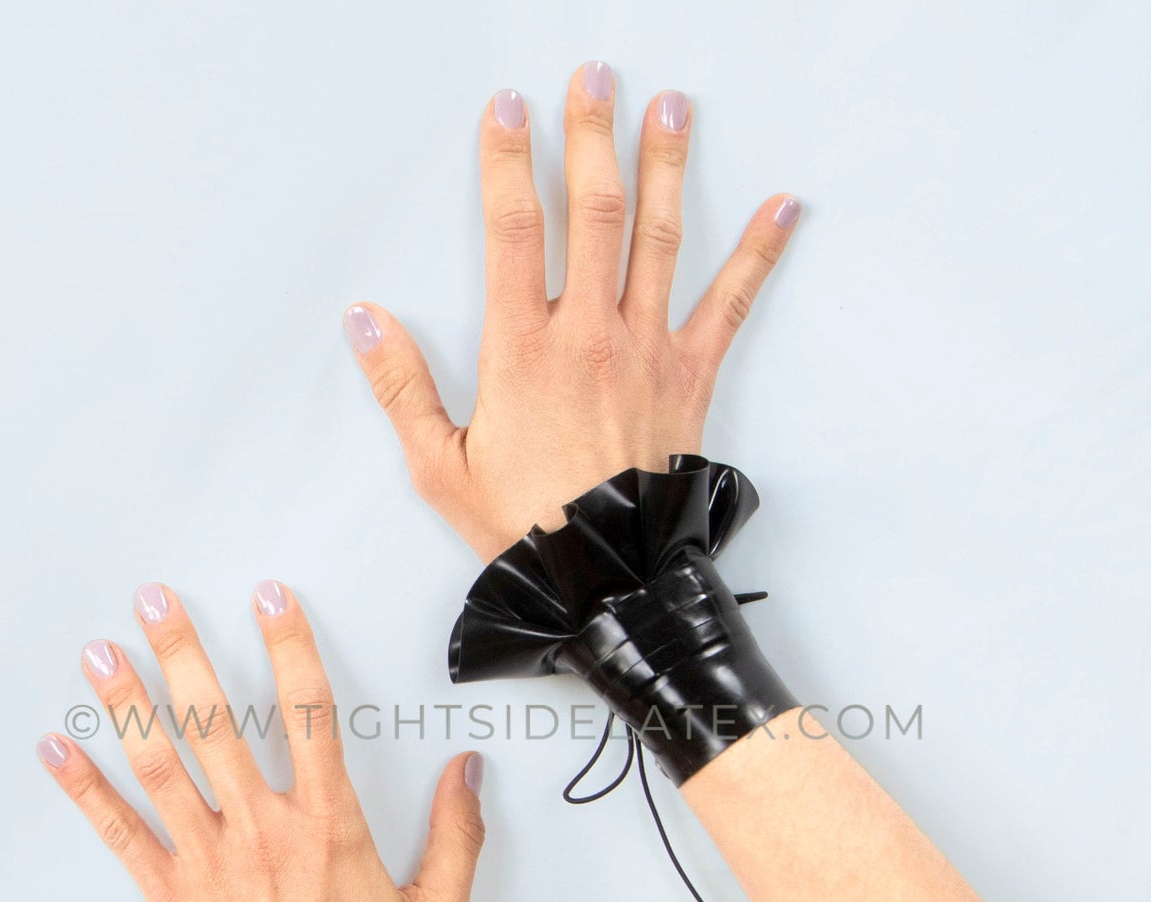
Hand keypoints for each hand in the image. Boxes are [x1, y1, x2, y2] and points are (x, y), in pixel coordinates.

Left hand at [37, 581, 485, 901]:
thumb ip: (457, 838)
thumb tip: (468, 773)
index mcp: (327, 824)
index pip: (308, 712)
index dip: (290, 646)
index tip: (271, 598)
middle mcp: (261, 828)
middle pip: (216, 721)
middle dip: (183, 652)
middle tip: (156, 601)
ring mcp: (209, 860)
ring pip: (161, 764)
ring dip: (127, 703)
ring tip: (101, 653)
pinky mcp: (171, 897)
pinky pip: (121, 835)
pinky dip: (85, 791)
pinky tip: (57, 751)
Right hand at [344, 61, 800, 562]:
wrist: (603, 574)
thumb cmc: (524, 525)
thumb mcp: (439, 466)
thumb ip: (402, 388)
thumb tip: (367, 322)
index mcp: (522, 349)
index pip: (511, 230)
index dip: (509, 161)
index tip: (509, 110)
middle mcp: (588, 334)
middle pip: (592, 210)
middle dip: (591, 136)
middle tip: (594, 78)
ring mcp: (646, 350)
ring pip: (658, 237)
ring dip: (665, 164)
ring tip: (670, 106)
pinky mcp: (689, 377)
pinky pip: (729, 303)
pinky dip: (758, 252)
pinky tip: (782, 208)